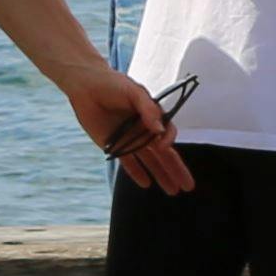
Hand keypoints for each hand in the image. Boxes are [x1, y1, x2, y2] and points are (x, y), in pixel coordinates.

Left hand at [77, 67, 190, 195]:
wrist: (87, 86)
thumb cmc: (113, 84)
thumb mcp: (133, 92)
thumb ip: (148, 109)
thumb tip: (159, 130)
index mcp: (153, 117)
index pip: (167, 134)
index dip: (168, 141)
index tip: (164, 146)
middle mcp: (144, 131)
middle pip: (165, 155)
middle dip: (177, 170)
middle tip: (188, 186)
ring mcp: (130, 140)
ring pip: (150, 162)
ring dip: (161, 176)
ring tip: (173, 191)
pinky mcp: (114, 146)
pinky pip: (128, 163)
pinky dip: (137, 173)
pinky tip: (146, 184)